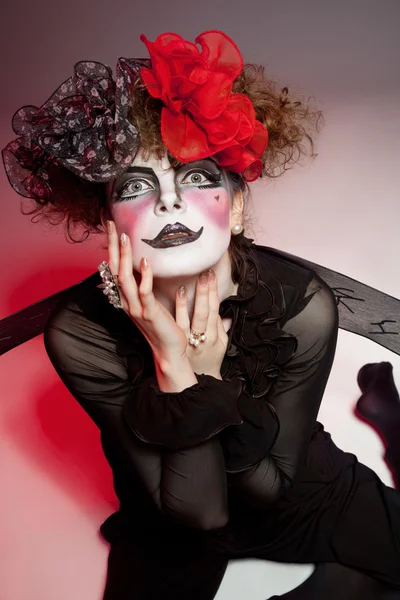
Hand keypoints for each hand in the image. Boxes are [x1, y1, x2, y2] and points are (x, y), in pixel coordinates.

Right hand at [107, 223, 188, 365]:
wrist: (169, 351)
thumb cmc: (162, 327)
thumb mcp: (150, 303)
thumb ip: (143, 287)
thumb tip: (142, 266)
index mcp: (126, 298)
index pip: (114, 268)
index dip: (111, 248)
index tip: (111, 228)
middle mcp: (127, 302)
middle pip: (114, 270)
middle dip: (112, 247)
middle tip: (112, 225)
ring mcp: (136, 308)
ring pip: (124, 279)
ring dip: (123, 257)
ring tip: (124, 238)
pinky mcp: (149, 313)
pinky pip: (144, 292)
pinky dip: (143, 276)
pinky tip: (145, 262)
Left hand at [175, 269, 228, 378]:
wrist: (197, 380)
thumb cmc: (210, 359)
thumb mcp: (221, 344)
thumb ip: (221, 326)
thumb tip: (222, 310)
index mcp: (216, 336)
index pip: (216, 309)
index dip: (215, 292)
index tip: (213, 275)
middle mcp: (204, 337)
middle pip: (207, 311)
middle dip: (207, 291)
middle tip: (206, 273)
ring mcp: (190, 340)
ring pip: (193, 316)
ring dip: (193, 298)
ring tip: (193, 281)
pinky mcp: (178, 343)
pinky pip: (179, 323)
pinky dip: (179, 308)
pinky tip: (179, 294)